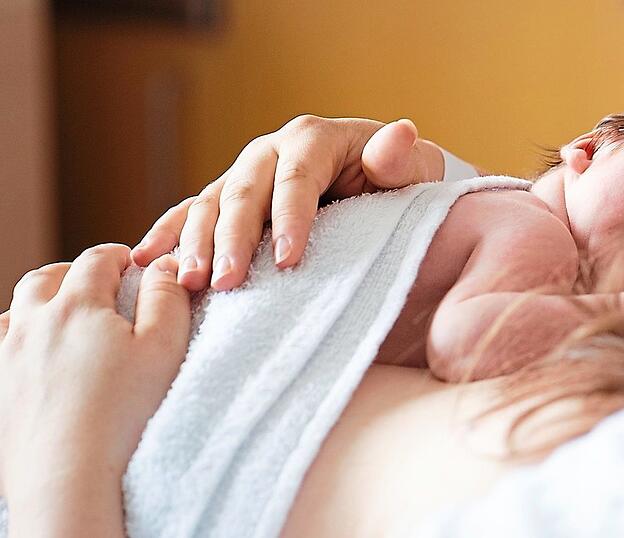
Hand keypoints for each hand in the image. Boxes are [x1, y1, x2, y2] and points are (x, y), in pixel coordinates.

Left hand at [0, 245, 190, 534]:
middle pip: (48, 278)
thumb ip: (167, 298)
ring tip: (63, 317)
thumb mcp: (163, 348)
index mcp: (77, 305)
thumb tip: (164, 265)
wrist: (66, 474)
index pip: (98, 260)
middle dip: (75, 274)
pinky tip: (29, 352)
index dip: (121, 258)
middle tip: (101, 287)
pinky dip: (13, 337)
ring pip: (16, 309)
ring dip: (41, 302)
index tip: (138, 269)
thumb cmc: (122, 411)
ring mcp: (7, 355)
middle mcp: (33, 322)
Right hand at [131, 116, 444, 291]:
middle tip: (228, 283)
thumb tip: (400, 136)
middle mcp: (269, 154)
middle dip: (233, 240)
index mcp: (313, 140)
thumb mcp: (413, 169)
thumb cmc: (399, 182)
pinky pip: (189, 215)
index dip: (291, 218)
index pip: (297, 178)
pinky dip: (168, 236)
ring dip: (195, 245)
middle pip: (243, 194)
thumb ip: (401, 158)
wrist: (379, 185)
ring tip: (189, 283)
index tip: (290, 261)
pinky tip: (144, 262)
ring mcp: (243, 177)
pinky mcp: (227, 202)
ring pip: (210, 206)